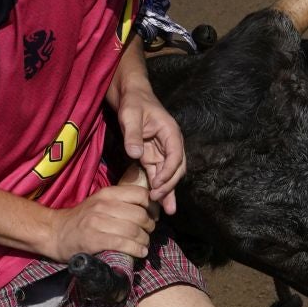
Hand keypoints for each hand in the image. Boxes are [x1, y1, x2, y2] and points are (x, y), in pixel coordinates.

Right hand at [45, 184, 154, 260]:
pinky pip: (123, 243)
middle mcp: (103, 205)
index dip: (152, 207)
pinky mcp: (93, 240)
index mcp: (107, 193)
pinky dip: (136, 249)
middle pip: (139, 215)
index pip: (140, 194)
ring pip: (133, 230)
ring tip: (144, 246)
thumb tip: (148, 209)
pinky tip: (139, 252)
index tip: (152, 217)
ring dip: (144, 241)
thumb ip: (120, 202)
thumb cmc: (82, 220)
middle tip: (148, 234)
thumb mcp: (99, 203)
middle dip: (149, 227)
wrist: (54, 233)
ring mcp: (97, 222)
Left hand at [116, 87, 184, 214]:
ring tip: (167, 210)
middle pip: (176, 168)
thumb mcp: (130, 115)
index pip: (176, 156)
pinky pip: (158, 174)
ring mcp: (162, 151)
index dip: (168, 172)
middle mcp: (170, 144)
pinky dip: (158, 186)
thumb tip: (135, 153)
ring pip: (169, 174)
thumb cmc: (133, 102)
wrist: (130, 96)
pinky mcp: (152, 156)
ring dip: (167, 191)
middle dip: (169, 185)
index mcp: (171, 132)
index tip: (157, 184)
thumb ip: (133, 134)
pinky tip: (159, 201)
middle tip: (157, 200)